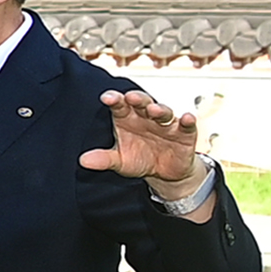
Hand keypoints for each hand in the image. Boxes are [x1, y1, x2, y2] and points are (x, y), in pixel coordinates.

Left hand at [83, 87, 208, 196]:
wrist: (165, 174)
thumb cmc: (140, 160)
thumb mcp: (120, 161)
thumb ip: (104, 159)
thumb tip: (83, 161)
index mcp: (127, 119)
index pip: (120, 106)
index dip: (114, 100)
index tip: (107, 98)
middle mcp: (146, 117)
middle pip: (142, 103)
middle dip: (137, 99)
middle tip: (130, 97)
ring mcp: (166, 124)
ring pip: (164, 112)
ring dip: (159, 109)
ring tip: (154, 110)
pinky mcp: (184, 134)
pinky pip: (187, 125)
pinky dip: (187, 121)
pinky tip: (187, 118)